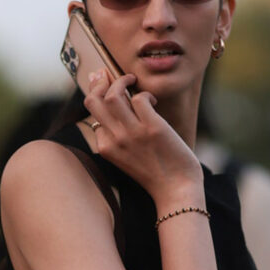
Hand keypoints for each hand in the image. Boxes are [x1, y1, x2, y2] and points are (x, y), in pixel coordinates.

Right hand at [83, 69, 203, 205]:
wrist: (176, 191)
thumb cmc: (156, 174)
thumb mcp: (127, 158)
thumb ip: (119, 138)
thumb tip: (118, 111)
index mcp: (106, 148)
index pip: (93, 114)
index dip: (100, 97)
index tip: (110, 91)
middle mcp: (115, 139)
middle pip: (93, 100)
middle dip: (101, 82)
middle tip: (114, 78)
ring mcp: (132, 133)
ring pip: (113, 95)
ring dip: (122, 81)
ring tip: (132, 81)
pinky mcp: (152, 127)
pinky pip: (140, 98)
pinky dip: (146, 94)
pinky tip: (153, 102)